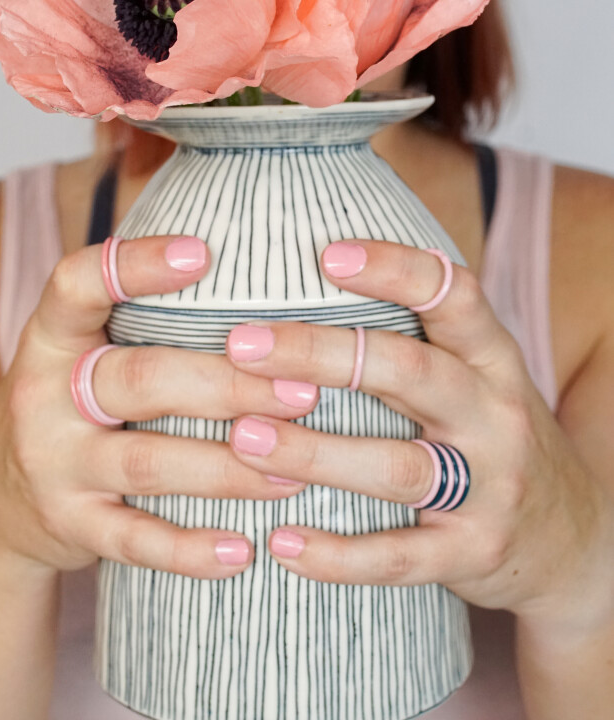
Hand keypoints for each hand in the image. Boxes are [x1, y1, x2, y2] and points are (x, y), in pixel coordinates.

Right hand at [0, 236, 314, 579]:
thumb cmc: (72, 404)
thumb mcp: (81, 350)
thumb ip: (139, 317)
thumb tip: (248, 264)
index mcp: (52, 337)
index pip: (77, 285)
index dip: (135, 265)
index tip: (202, 253)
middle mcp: (45, 396)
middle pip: (139, 379)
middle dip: (228, 385)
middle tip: (304, 391)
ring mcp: (54, 464)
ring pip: (149, 462)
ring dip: (231, 467)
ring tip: (298, 470)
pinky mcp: (70, 525)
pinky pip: (136, 541)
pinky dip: (191, 550)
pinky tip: (243, 550)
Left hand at [225, 240, 611, 624]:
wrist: (572, 537)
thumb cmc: (491, 434)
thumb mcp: (478, 375)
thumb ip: (417, 336)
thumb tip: (315, 271)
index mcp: (493, 359)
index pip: (454, 295)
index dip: (395, 269)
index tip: (328, 254)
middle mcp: (495, 415)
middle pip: (409, 372)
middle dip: (320, 354)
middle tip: (241, 345)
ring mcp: (489, 488)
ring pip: (397, 467)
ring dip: (313, 453)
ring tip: (242, 438)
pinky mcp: (472, 554)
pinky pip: (399, 557)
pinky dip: (337, 555)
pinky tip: (282, 542)